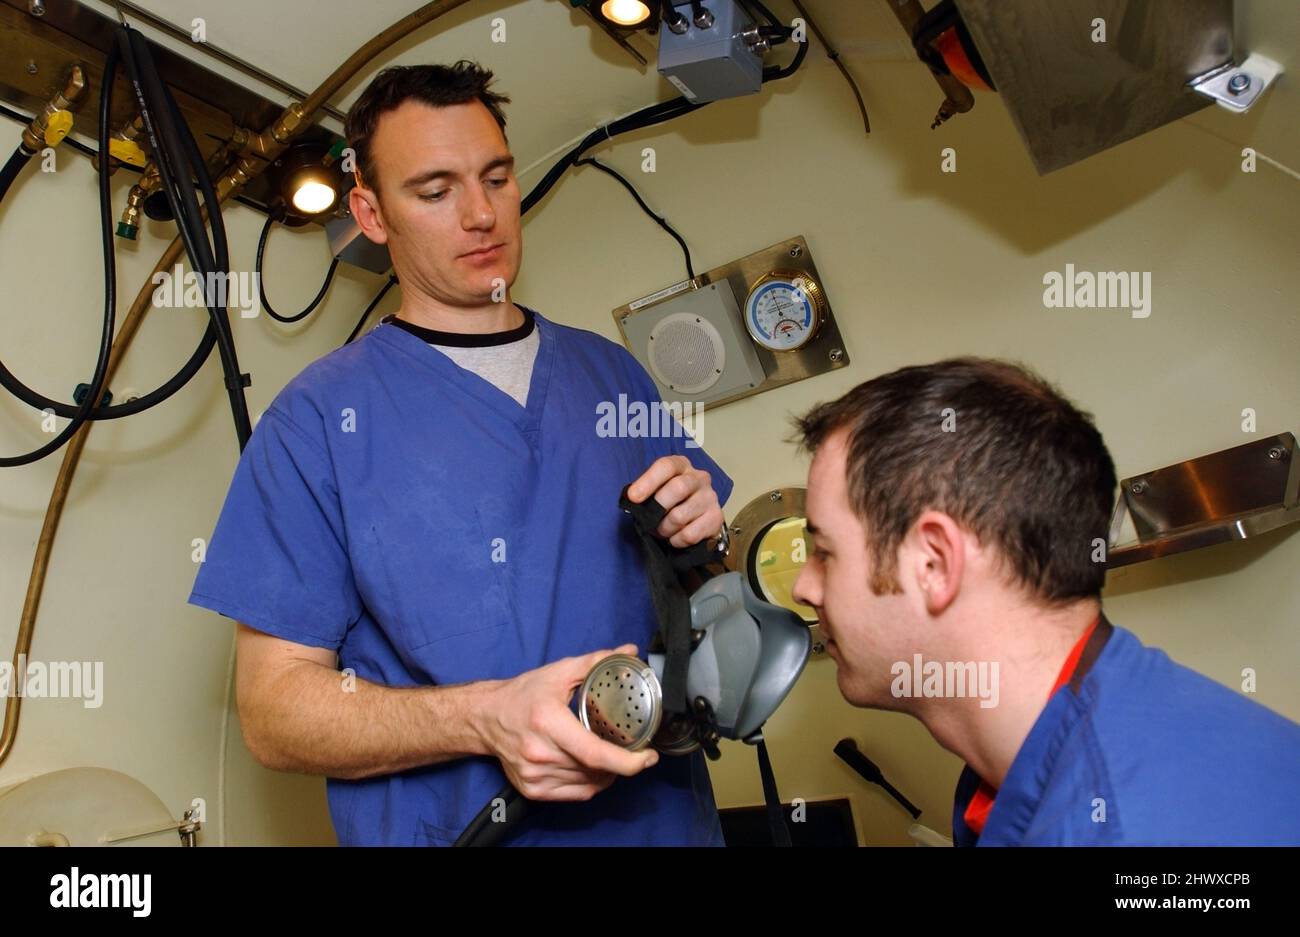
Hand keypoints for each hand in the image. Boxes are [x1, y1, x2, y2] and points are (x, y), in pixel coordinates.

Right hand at [480, 644, 658, 800]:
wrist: (486, 718)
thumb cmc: (523, 694)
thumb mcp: (559, 672)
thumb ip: (596, 662)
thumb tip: (628, 652)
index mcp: (549, 723)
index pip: (595, 753)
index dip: (628, 761)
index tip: (649, 756)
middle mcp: (540, 753)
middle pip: (596, 770)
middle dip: (622, 762)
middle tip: (635, 748)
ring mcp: (535, 775)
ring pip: (589, 784)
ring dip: (608, 774)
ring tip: (613, 755)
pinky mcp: (533, 790)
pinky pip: (576, 794)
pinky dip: (592, 784)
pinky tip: (595, 768)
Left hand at [626, 455, 723, 548]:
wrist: (699, 519)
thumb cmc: (672, 502)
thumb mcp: (658, 490)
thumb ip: (646, 491)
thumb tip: (632, 499)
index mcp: (681, 465)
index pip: (666, 466)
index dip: (648, 481)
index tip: (633, 497)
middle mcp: (699, 478)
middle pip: (678, 488)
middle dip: (658, 509)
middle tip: (650, 521)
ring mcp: (710, 498)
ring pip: (680, 516)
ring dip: (665, 528)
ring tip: (664, 529)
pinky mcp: (716, 518)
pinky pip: (689, 534)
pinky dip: (677, 540)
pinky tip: (677, 537)